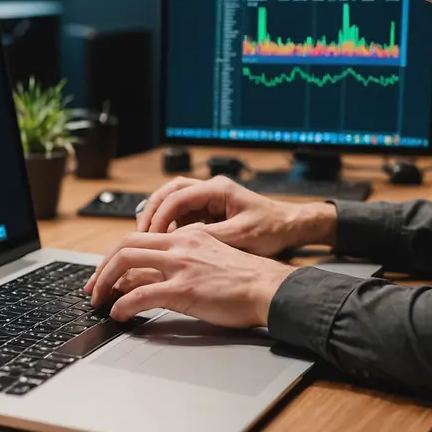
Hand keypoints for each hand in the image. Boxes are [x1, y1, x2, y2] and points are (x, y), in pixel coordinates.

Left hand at [83, 226, 295, 326]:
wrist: (271, 288)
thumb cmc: (247, 280)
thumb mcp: (210, 259)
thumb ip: (181, 262)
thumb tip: (150, 276)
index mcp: (187, 236)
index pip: (139, 238)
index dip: (115, 256)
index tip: (106, 273)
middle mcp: (180, 245)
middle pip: (125, 246)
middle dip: (102, 268)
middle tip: (93, 288)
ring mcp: (181, 266)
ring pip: (126, 263)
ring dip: (105, 283)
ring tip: (99, 301)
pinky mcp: (184, 289)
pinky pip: (141, 294)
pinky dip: (123, 304)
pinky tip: (119, 314)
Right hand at [136, 176, 336, 256]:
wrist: (291, 227)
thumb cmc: (273, 229)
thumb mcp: (241, 237)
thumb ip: (210, 237)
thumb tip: (179, 242)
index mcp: (217, 189)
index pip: (177, 197)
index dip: (159, 216)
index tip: (149, 235)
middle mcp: (210, 189)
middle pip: (168, 193)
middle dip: (151, 212)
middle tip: (139, 233)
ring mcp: (209, 199)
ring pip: (172, 202)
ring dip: (158, 218)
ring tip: (147, 239)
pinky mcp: (209, 211)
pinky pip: (182, 214)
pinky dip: (170, 226)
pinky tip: (165, 242)